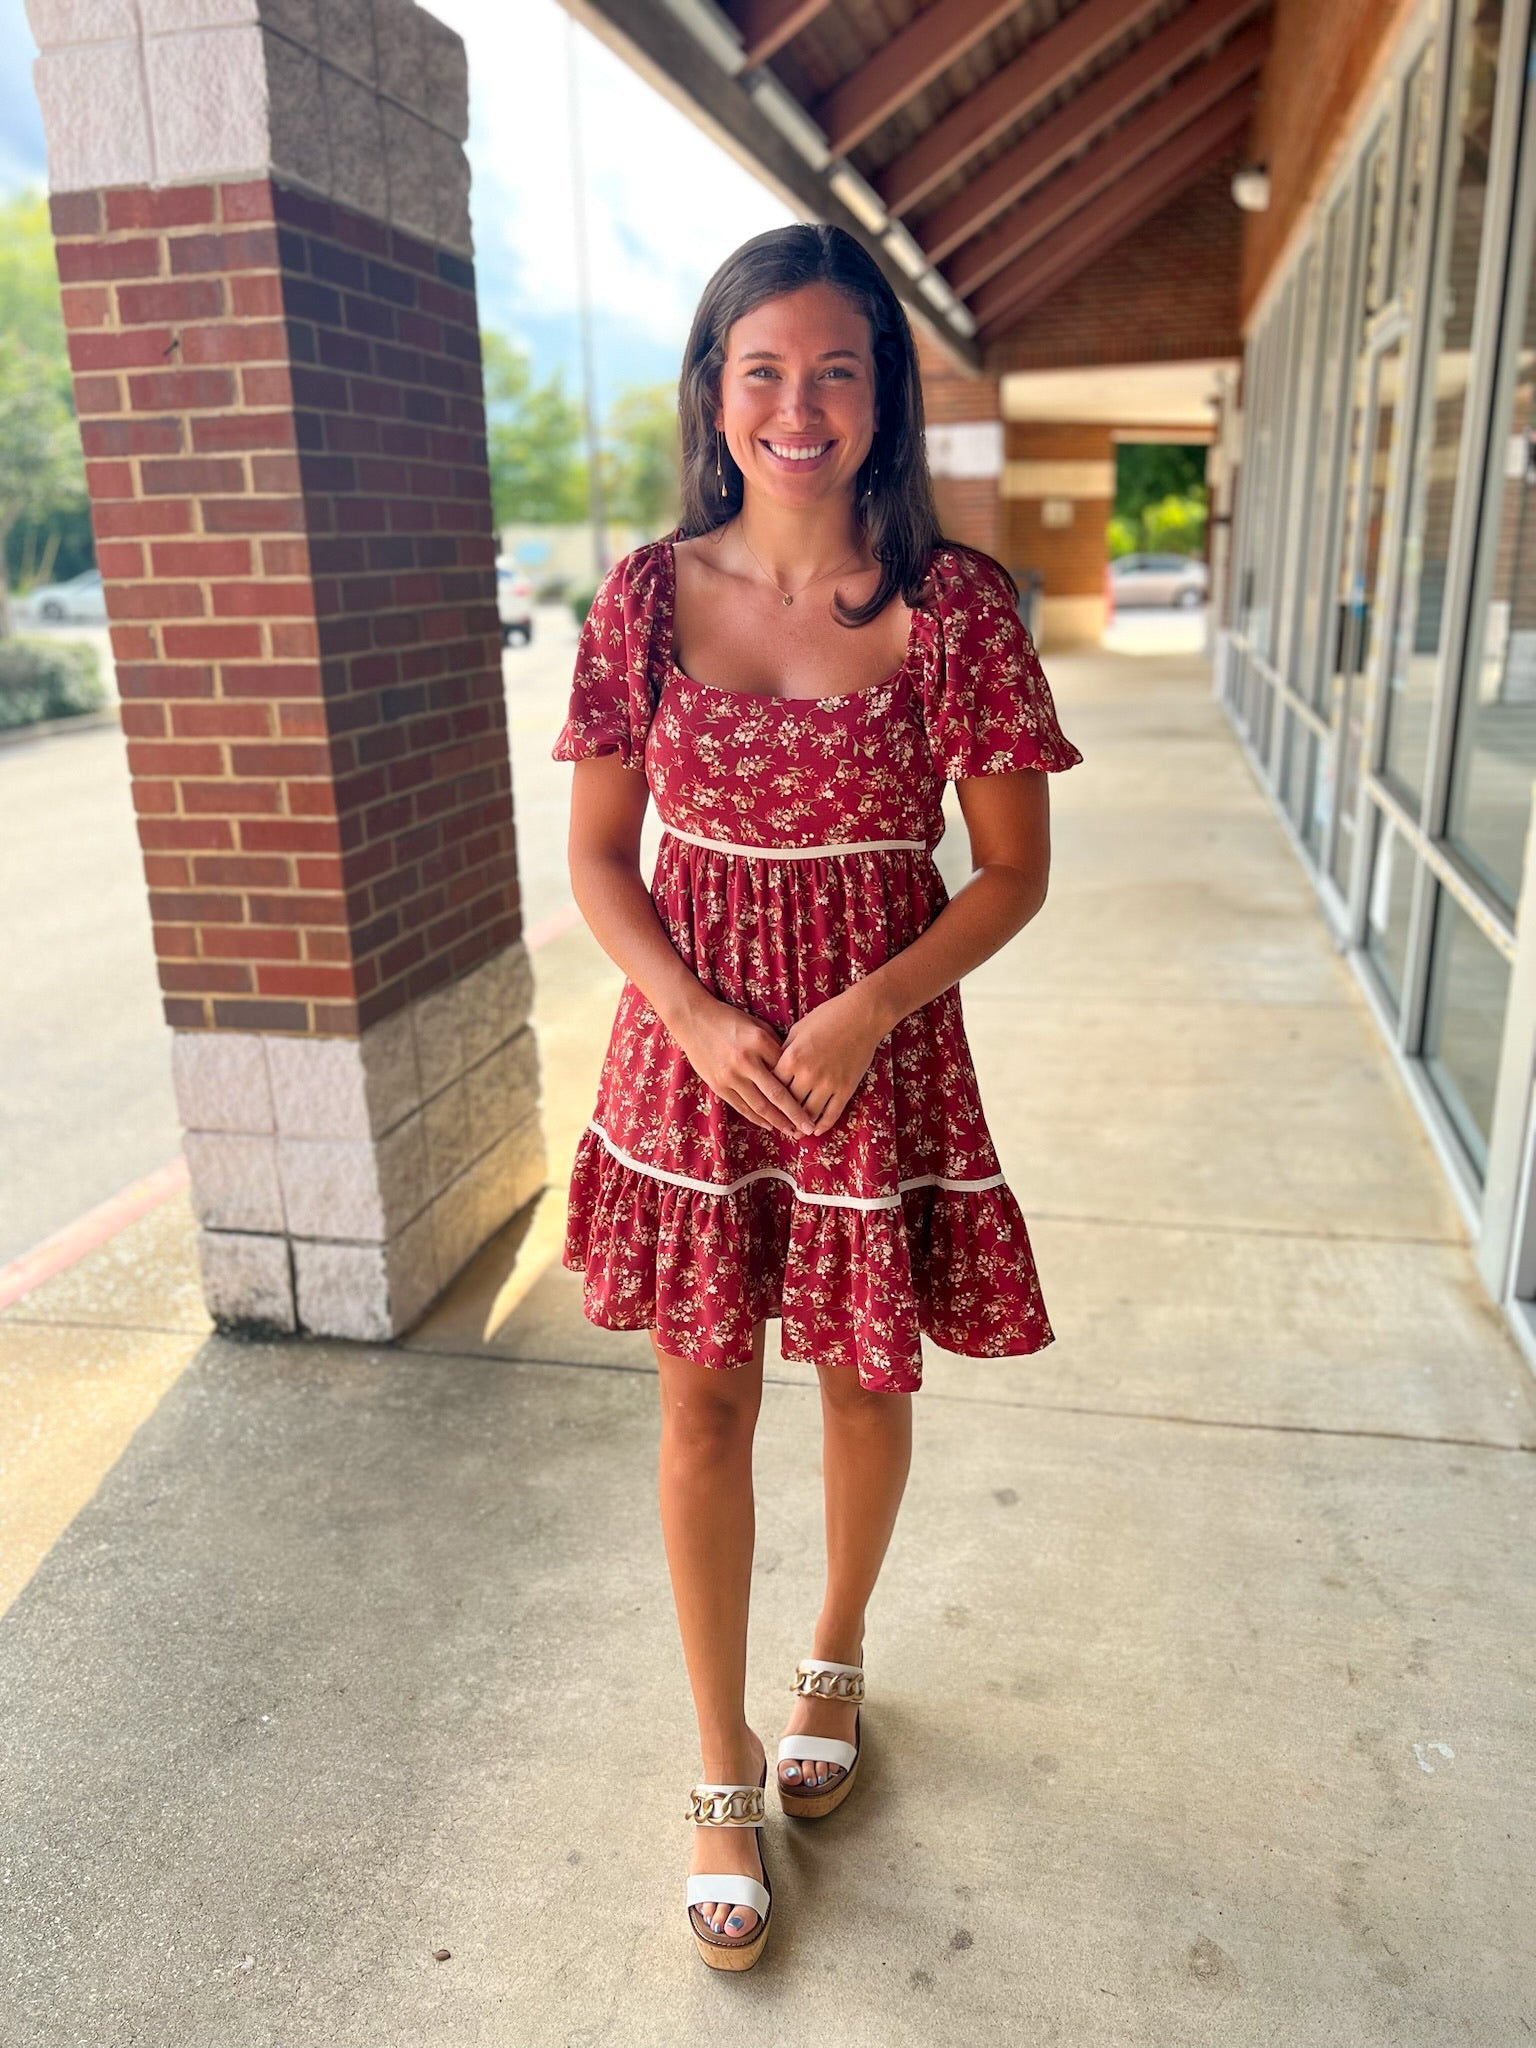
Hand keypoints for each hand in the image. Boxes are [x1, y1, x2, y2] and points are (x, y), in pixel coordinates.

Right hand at [672, 995, 820, 1136]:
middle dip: (795, 1114)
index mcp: (759, 1041)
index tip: (816, 1101)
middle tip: (809, 1129)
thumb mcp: (757, 1025)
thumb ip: (774, 1046)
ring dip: (778, 1122)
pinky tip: (769, 1125)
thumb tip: (793, 1068)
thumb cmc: (730, 1020)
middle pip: (777, 1094)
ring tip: (792, 1132)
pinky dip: (756, 1118)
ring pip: (759, 1105)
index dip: (802, 1088)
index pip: (786, 1071)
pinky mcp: (718, 1085)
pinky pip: (741, 1106)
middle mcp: (746, 1060)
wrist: (693, 1018)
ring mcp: (730, 1075)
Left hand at [770, 984, 886, 1136]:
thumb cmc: (828, 1017)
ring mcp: (828, 1083)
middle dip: (781, 1117)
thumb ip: (784, 1051)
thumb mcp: (798, 1030)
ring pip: (808, 1113)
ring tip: (795, 1132)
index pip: (772, 1086)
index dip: (767, 1097)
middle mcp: (807, 1074)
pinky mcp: (846, 1088)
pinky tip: (816, 1130)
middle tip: (776, 1126)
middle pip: (788, 1104)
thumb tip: (774, 1069)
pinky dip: (823, 1125)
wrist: (862, 1015)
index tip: (764, 1106)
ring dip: (800, 1126)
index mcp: (791, 1057)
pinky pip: (832, 1114)